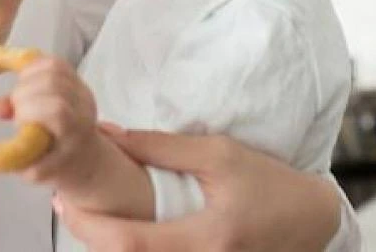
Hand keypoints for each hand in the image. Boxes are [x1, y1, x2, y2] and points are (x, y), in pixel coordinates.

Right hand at [0, 56, 100, 189]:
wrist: (83, 154)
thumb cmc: (55, 163)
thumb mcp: (32, 165)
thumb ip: (13, 141)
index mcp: (75, 132)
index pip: (57, 109)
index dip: (31, 109)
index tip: (18, 121)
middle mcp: (83, 106)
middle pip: (53, 84)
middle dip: (25, 92)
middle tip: (16, 107)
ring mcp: (81, 90)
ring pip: (55, 68)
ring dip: (29, 76)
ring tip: (21, 94)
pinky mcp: (76, 78)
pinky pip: (55, 62)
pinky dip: (35, 66)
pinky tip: (25, 81)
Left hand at [57, 127, 343, 251]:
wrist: (310, 221)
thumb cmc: (267, 183)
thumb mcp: (218, 154)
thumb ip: (163, 147)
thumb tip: (112, 136)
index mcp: (206, 238)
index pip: (129, 243)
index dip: (89, 226)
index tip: (65, 201)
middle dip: (89, 237)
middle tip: (69, 206)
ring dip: (108, 246)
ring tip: (90, 215)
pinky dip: (131, 251)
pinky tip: (121, 230)